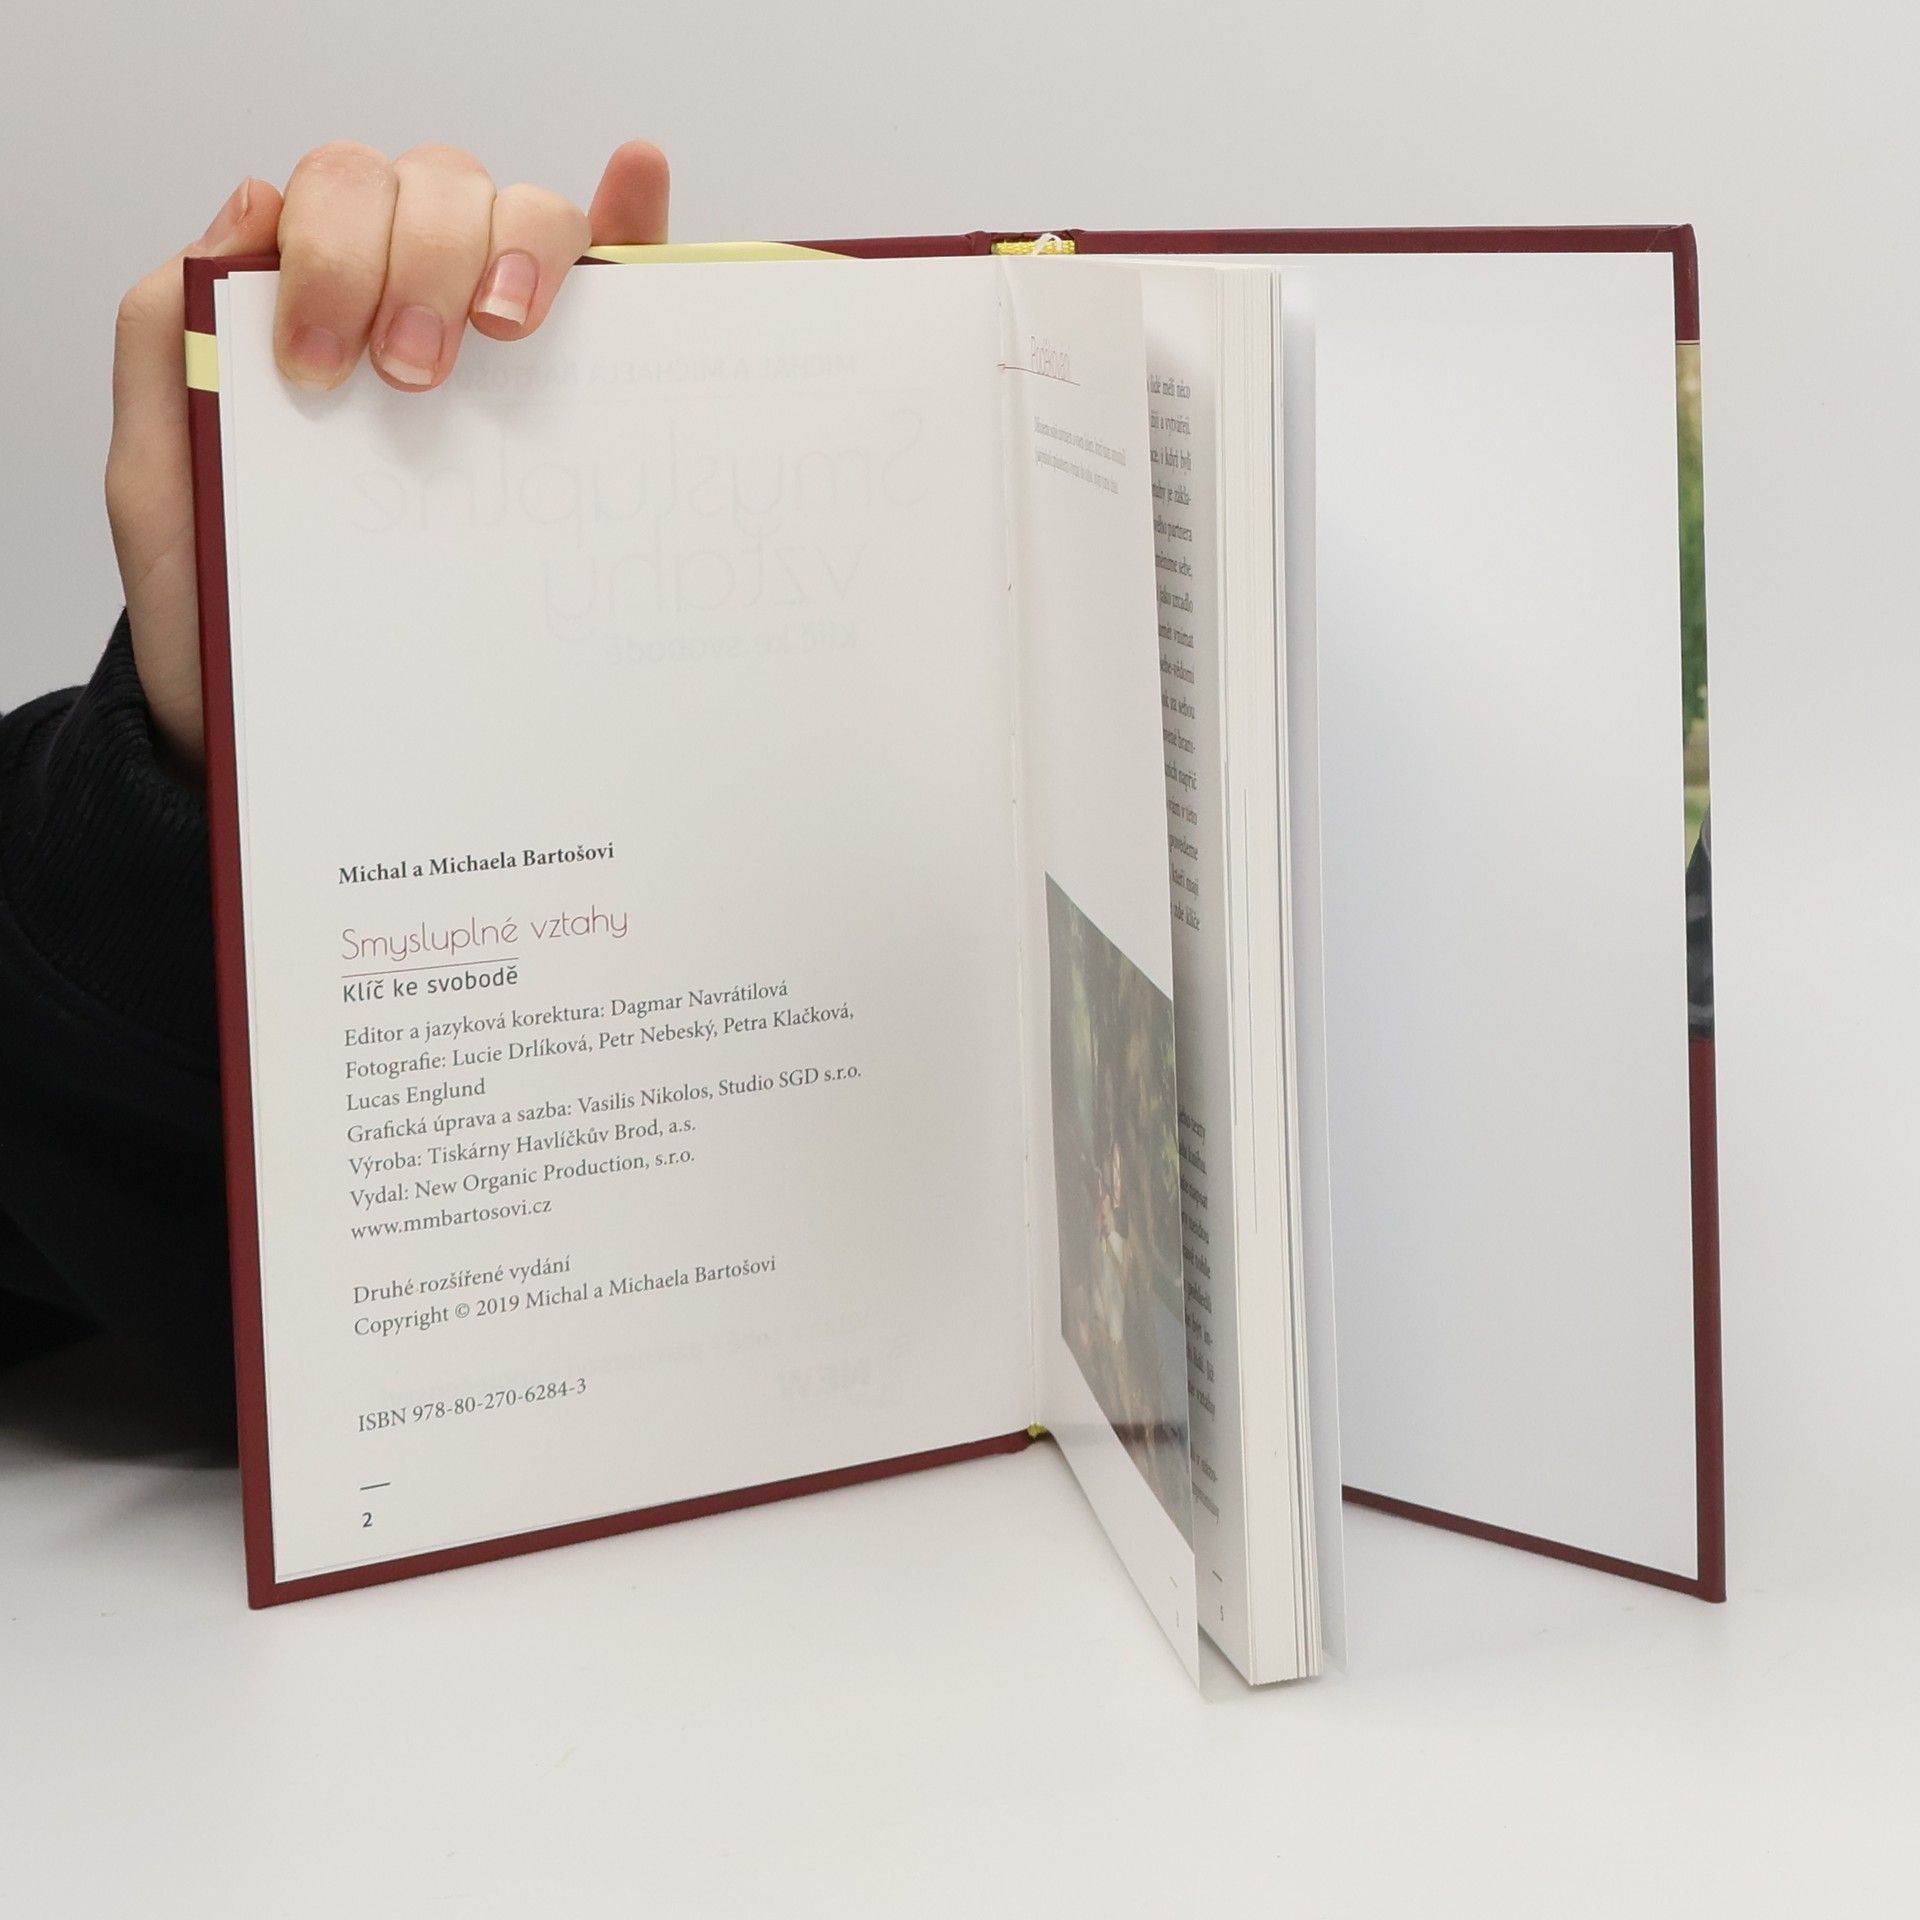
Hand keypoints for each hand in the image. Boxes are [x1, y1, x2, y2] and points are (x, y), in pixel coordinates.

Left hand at [104, 139, 670, 774]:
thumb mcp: (164, 484)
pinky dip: (633, 224)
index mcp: (308, 307)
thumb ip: (162, 345)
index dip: (335, 252)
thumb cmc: (238, 610)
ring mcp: (500, 350)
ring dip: (520, 245)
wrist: (321, 736)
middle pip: (438, 189)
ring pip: (527, 216)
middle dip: (425, 259)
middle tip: (416, 379)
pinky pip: (618, 290)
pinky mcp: (579, 402)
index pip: (338, 197)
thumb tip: (248, 205)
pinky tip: (637, 185)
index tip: (323, 370)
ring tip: (507, 333)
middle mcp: (407, 305)